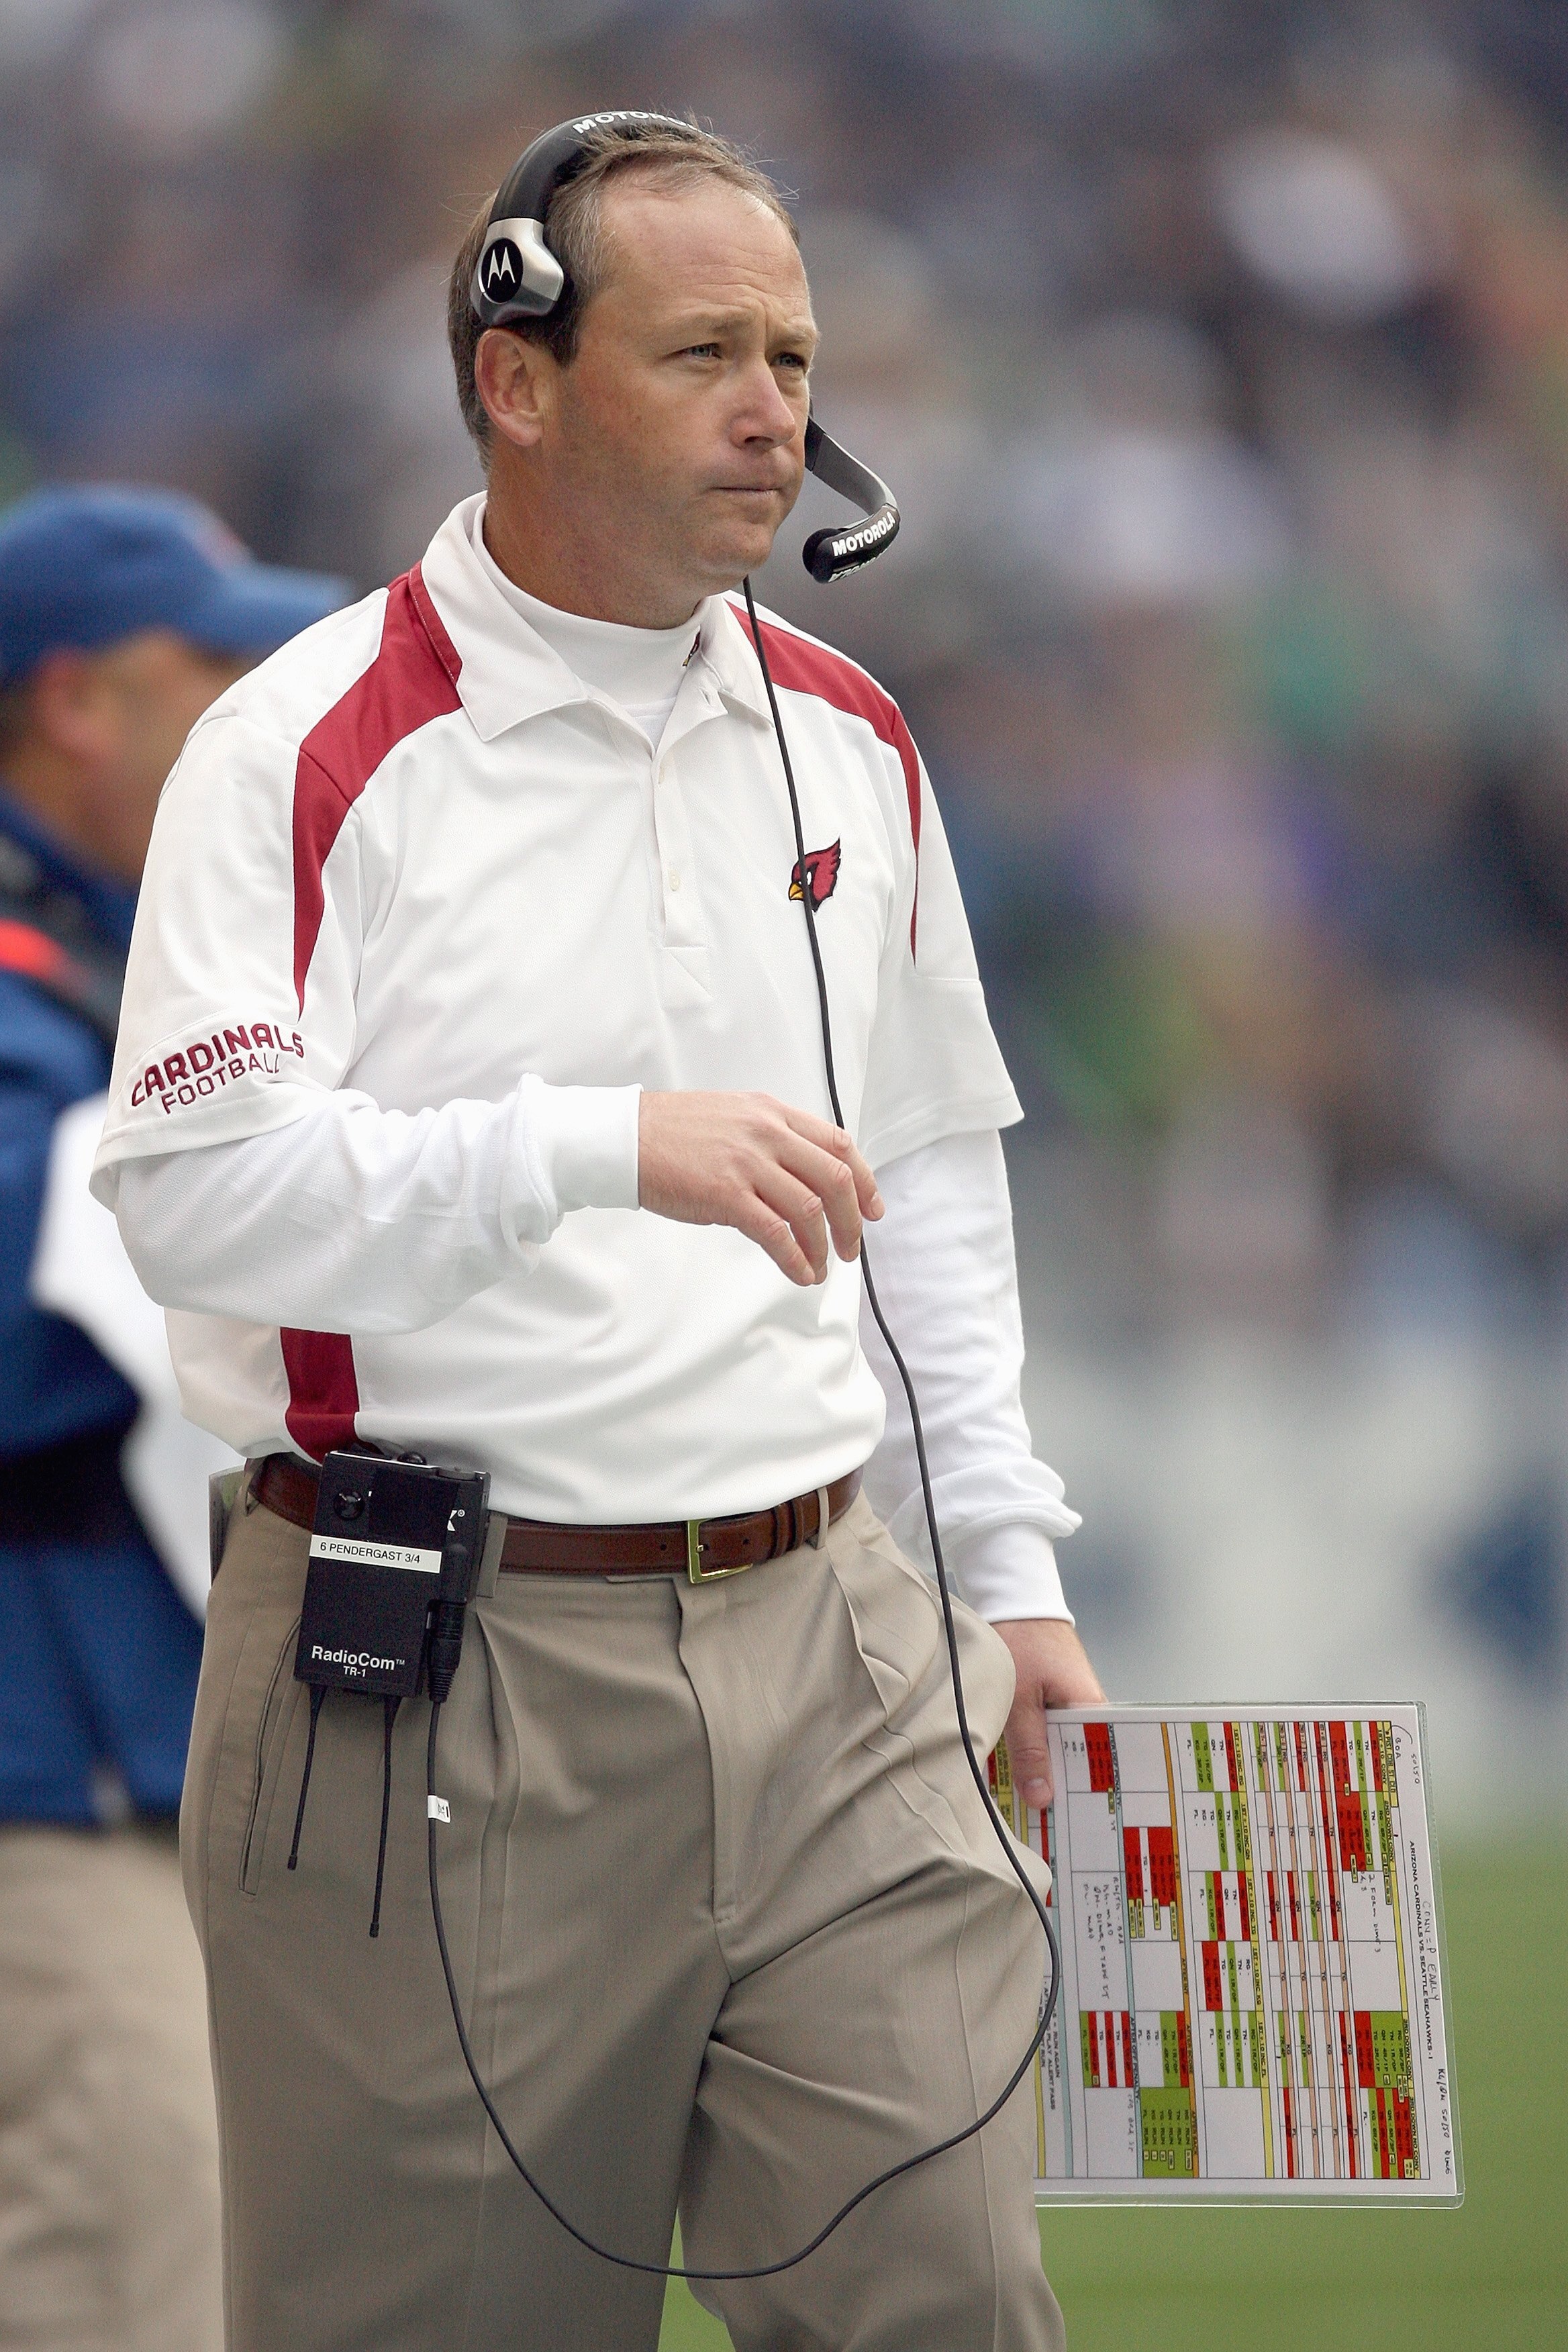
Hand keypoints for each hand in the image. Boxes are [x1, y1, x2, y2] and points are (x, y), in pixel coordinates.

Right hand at [638, 1090, 882, 1285]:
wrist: (625, 1138)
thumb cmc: (672, 1132)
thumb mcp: (734, 1116)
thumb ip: (771, 1137)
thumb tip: (803, 1176)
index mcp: (772, 1113)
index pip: (839, 1144)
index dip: (865, 1181)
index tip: (872, 1209)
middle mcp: (767, 1133)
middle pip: (835, 1179)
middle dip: (852, 1220)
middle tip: (852, 1247)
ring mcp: (748, 1163)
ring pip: (809, 1209)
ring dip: (823, 1245)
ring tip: (821, 1266)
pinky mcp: (726, 1194)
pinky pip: (775, 1233)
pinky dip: (794, 1258)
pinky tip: (799, 1272)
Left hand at [992, 1618, 1104, 1809]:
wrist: (1015, 1601)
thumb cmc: (1021, 1643)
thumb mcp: (1019, 1702)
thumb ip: (1030, 1749)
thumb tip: (1044, 1799)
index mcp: (1092, 1709)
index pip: (1104, 1762)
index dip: (1094, 1794)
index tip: (1084, 1826)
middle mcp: (1090, 1709)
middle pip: (1085, 1761)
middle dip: (1071, 1791)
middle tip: (1062, 1831)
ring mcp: (1073, 1704)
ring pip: (1067, 1750)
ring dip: (1052, 1772)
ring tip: (1042, 1813)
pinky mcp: (1056, 1700)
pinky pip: (1054, 1736)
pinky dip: (1041, 1752)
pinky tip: (1027, 1775)